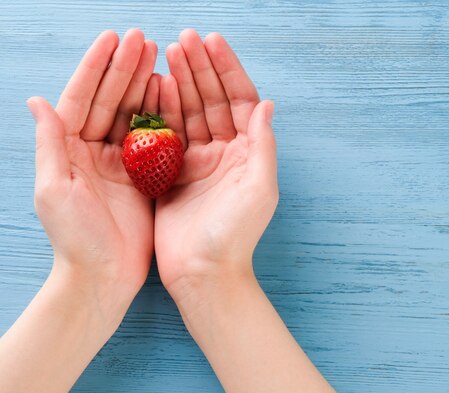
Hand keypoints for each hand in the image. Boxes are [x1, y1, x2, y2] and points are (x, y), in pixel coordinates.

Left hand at [28, 29, 158, 316]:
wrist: (104, 277)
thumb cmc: (76, 239)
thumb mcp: (55, 191)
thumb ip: (51, 144)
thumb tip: (38, 100)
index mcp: (69, 150)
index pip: (81, 99)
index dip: (97, 68)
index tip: (114, 39)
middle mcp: (93, 151)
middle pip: (109, 100)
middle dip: (125, 68)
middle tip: (144, 39)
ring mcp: (120, 163)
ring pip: (133, 114)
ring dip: (144, 85)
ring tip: (160, 57)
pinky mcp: (143, 177)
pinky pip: (154, 139)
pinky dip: (162, 115)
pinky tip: (172, 94)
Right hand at [154, 29, 277, 289]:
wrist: (204, 272)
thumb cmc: (236, 234)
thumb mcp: (260, 189)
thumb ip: (263, 146)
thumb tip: (268, 104)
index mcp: (249, 153)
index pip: (241, 101)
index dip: (228, 70)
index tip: (213, 42)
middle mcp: (225, 153)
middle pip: (214, 101)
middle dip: (201, 69)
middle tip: (184, 38)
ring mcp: (198, 162)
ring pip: (190, 113)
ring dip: (180, 83)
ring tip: (168, 53)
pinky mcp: (173, 174)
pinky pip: (167, 135)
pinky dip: (161, 110)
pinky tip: (154, 87)